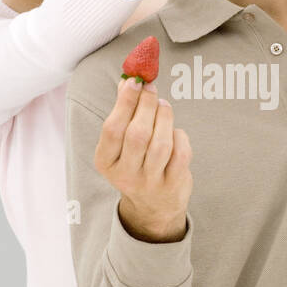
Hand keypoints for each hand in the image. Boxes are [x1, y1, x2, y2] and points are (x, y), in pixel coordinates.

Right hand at [94, 76, 190, 241]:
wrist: (153, 206)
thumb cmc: (136, 163)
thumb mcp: (121, 144)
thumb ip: (123, 113)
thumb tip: (128, 80)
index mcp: (105, 162)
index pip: (112, 129)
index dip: (124, 102)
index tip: (134, 81)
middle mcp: (125, 175)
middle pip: (137, 135)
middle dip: (147, 106)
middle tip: (151, 90)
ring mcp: (149, 183)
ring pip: (160, 144)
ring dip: (164, 117)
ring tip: (164, 106)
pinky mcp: (172, 185)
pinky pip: (180, 154)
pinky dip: (179, 136)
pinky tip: (174, 131)